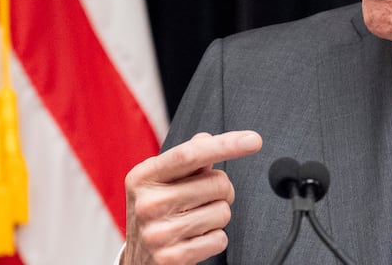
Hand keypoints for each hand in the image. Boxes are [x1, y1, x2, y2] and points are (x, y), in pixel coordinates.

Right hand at [121, 131, 262, 264]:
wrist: (138, 260)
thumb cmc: (157, 212)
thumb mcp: (162, 181)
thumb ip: (187, 158)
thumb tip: (207, 138)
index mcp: (144, 176)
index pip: (190, 154)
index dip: (226, 145)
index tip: (253, 140)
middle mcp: (148, 203)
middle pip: (217, 184)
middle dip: (223, 190)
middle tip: (204, 199)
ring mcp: (158, 233)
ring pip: (223, 212)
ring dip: (217, 216)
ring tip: (195, 221)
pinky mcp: (171, 258)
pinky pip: (220, 239)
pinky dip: (214, 239)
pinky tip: (194, 239)